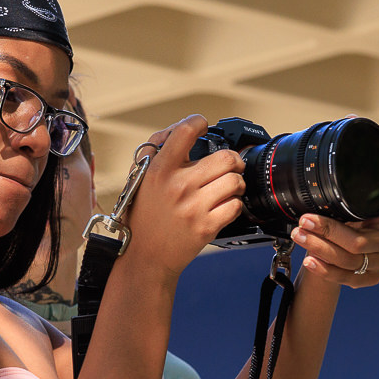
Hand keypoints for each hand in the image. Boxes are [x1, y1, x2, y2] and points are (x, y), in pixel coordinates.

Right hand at [120, 116, 245, 277]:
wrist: (146, 256)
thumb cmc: (144, 217)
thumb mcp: (141, 179)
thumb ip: (159, 152)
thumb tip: (183, 129)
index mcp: (159, 170)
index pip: (185, 132)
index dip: (199, 122)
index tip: (203, 126)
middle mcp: (178, 186)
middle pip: (226, 157)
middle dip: (233, 159)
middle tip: (230, 164)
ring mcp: (194, 207)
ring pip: (236, 181)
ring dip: (236, 182)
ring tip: (227, 187)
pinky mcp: (207, 227)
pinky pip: (235, 206)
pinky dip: (234, 204)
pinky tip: (223, 205)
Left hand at [291, 203, 378, 288]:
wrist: (340, 240)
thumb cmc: (346, 215)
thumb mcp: (348, 202)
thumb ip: (346, 202)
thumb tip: (324, 196)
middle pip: (359, 242)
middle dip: (327, 231)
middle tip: (305, 221)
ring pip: (349, 260)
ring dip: (319, 248)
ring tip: (300, 236)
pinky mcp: (371, 278)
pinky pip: (347, 278)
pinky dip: (324, 269)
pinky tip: (309, 260)